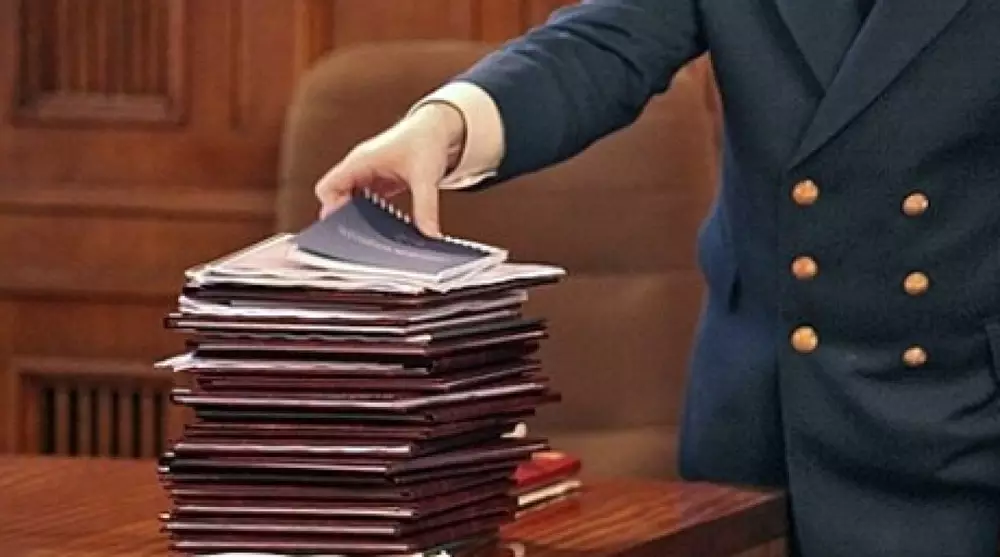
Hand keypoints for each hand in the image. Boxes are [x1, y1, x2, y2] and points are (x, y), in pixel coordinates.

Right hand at [313, 103, 465, 237]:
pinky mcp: (379, 181)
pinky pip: (366, 201)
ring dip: (359, 216)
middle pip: (335, 198)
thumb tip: (429, 235)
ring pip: (350, 201)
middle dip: (345, 217)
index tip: (348, 226)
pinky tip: (386, 225)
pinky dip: (372, 214)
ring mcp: (368, 174)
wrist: (437, 126)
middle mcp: (360, 168)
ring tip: (375, 233)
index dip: (332, 208)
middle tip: (363, 235)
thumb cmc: (425, 140)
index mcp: (361, 161)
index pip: (327, 188)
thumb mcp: (426, 177)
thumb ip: (426, 208)